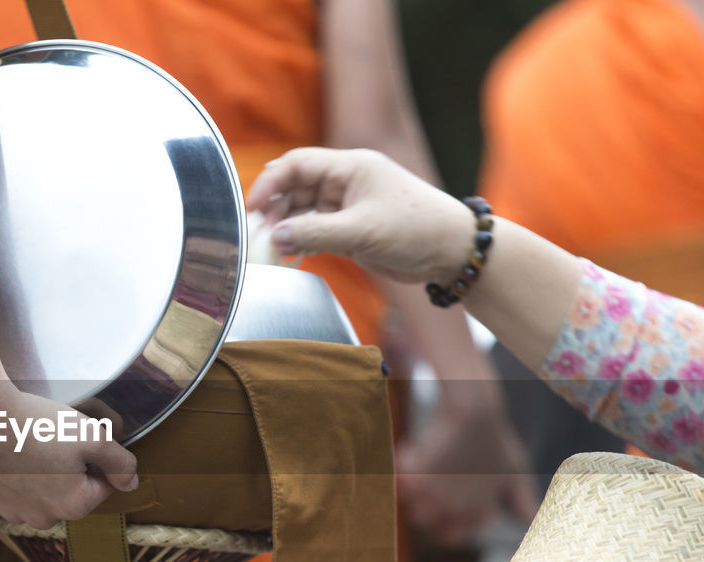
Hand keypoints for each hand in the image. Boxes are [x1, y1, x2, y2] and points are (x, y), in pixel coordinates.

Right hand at [0, 384, 138, 528]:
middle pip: (66, 494)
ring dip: (36, 478)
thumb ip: (120, 462)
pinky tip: (4, 456)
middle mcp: (43, 518)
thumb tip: (132, 483)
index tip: (79, 441)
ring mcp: (10, 513)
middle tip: (52, 440)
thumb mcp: (93, 435)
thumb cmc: (38, 423)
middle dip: (66, 473)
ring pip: (34, 497)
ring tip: (27, 446)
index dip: (95, 460)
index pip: (100, 486)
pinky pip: (4, 495)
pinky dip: (7, 479)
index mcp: (74, 504)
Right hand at [247, 147, 473, 284]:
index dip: (270, 182)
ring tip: (273, 248)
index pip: (297, 164)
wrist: (451, 252)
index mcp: (350, 166)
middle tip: (260, 234)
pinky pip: (315, 230)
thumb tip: (275, 237)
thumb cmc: (416, 229)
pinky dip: (301, 241)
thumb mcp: (361, 231)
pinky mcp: (351, 229)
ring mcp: (348, 206)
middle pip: (296, 187)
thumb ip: (314, 234)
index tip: (252, 207)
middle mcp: (346, 182)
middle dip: (275, 208)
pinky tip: (292, 255)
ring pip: (303, 211)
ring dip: (286, 227)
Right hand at [397, 400, 537, 545]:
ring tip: (420, 474)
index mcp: (480, 510)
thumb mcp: (515, 470)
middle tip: (430, 487)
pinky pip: (401, 487)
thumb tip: (531, 520)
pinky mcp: (417, 479)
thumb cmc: (496, 440)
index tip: (447, 506)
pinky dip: (403, 473)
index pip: (457, 535)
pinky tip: (411, 455)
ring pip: (415, 512)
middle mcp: (458, 508)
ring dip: (414, 495)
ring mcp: (437, 495)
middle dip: (429, 509)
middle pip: (432, 525)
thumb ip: (522, 499)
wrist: (475, 413)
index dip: (450, 522)